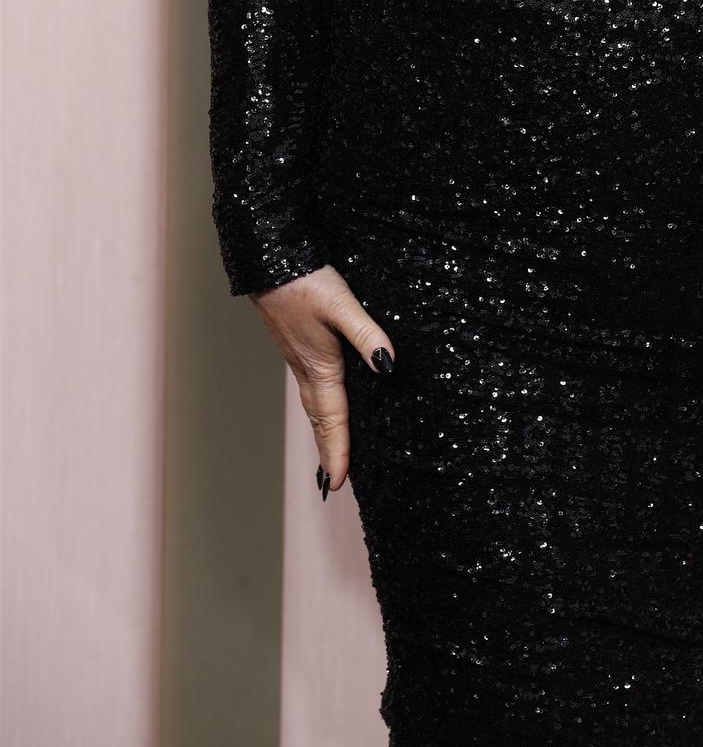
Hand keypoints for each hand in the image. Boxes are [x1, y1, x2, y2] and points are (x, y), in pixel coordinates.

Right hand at [249, 263, 395, 495]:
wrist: (269, 262)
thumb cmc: (306, 281)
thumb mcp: (342, 305)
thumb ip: (367, 335)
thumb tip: (390, 368)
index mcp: (320, 366)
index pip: (332, 419)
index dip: (337, 452)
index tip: (336, 484)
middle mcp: (306, 368)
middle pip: (320, 419)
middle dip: (328, 449)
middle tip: (333, 480)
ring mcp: (298, 358)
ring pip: (313, 404)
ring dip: (322, 430)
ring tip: (329, 451)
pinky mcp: (296, 344)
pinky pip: (309, 387)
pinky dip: (317, 406)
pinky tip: (323, 402)